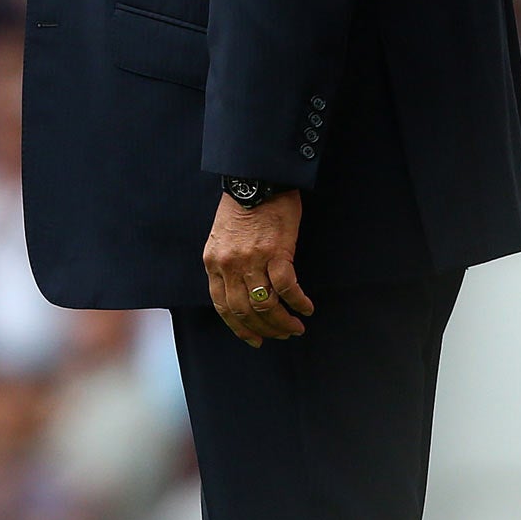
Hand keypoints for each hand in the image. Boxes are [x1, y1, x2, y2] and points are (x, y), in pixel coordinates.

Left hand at [202, 190, 313, 346]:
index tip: (254, 339)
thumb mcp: (222, 238)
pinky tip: (307, 308)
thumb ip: (227, 264)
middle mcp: (229, 264)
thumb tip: (241, 292)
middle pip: (245, 311)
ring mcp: (252, 259)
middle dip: (264, 329)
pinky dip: (298, 302)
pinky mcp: (276, 252)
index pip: (222, 306)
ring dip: (283, 322)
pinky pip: (287, 288)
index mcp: (213, 262)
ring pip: (265, 305)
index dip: (239, 327)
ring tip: (296, 327)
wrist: (255, 181)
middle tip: (281, 335)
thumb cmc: (241, 208)